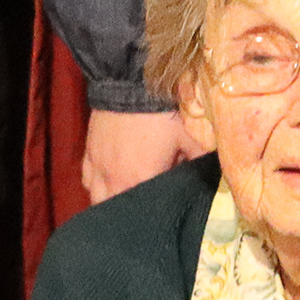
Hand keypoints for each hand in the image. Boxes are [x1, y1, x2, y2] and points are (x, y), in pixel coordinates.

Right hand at [82, 108, 201, 206]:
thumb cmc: (162, 113)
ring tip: (125, 199)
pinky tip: (107, 182)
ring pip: (98, 199)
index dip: (155, 215)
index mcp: (142, 181)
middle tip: (145, 210)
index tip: (163, 213)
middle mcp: (115, 181)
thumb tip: (212, 176)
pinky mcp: (88, 154)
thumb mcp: (188, 137)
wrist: (130, 85)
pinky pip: (87, 181)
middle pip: (118, 212)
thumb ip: (198, 160)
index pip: (146, 211)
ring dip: (111, 202)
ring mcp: (98, 168)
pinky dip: (97, 186)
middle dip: (131, 214)